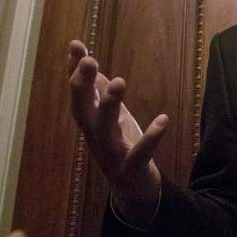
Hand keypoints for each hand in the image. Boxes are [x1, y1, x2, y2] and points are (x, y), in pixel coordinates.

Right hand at [68, 40, 167, 222]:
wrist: (134, 192)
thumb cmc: (121, 149)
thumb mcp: (110, 119)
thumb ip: (99, 95)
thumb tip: (90, 67)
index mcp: (91, 124)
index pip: (78, 94)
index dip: (74, 71)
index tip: (76, 44)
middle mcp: (95, 138)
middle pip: (82, 111)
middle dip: (82, 86)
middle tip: (88, 60)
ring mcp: (111, 155)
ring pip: (105, 130)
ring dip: (110, 106)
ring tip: (118, 81)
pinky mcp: (132, 170)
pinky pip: (140, 153)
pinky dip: (151, 138)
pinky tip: (163, 120)